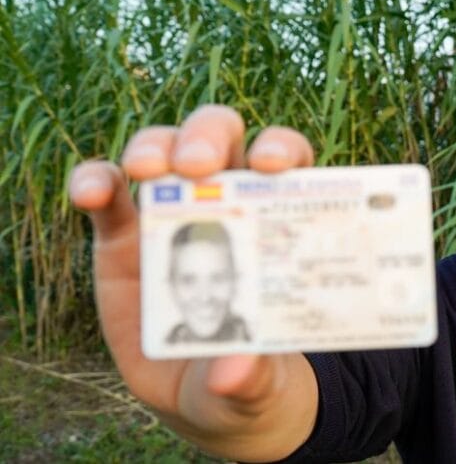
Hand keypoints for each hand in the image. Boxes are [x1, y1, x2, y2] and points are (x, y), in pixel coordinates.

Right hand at [68, 105, 318, 460]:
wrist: (206, 394)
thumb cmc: (253, 376)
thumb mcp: (261, 385)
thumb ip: (254, 376)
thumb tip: (234, 370)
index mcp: (277, 223)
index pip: (288, 162)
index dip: (282, 150)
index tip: (273, 166)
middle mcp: (226, 205)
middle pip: (221, 139)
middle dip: (209, 138)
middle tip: (199, 168)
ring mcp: (172, 215)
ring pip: (163, 150)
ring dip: (154, 147)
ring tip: (146, 170)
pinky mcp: (122, 237)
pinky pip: (105, 192)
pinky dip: (95, 181)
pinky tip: (90, 193)